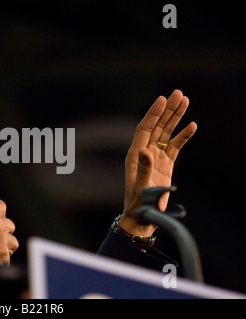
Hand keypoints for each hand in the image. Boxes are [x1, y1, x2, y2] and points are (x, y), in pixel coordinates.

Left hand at [120, 89, 196, 236]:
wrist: (143, 217)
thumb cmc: (139, 204)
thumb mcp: (141, 188)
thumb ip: (144, 169)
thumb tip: (145, 150)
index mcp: (135, 155)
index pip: (145, 129)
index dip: (154, 114)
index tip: (163, 99)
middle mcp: (144, 152)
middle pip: (157, 126)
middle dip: (167, 110)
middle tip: (178, 93)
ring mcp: (156, 157)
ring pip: (167, 133)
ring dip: (176, 118)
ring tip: (185, 101)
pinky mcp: (166, 164)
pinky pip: (175, 147)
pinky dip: (183, 136)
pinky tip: (192, 126)